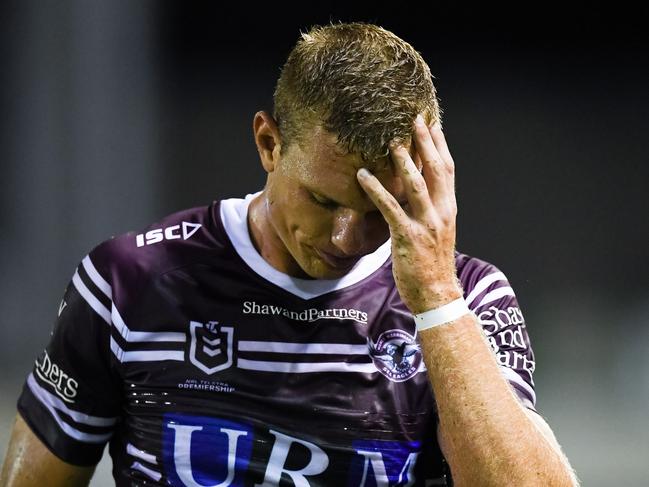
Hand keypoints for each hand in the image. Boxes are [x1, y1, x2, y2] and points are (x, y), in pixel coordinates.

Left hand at [357, 115, 461, 313]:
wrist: (437, 294)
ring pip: (415, 184)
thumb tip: (416, 192)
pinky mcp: (407, 236)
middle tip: (414, 119)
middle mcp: (441, 212)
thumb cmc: (433, 264)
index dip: (440, 145)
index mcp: (449, 209)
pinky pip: (389, 208)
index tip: (432, 124)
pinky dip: (376, 190)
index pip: (447, 169)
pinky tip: (363, 176)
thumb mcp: (438, 231)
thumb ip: (430, 209)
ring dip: (402, 160)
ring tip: (389, 141)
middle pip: (435, 169)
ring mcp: (425, 224)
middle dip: (425, 142)